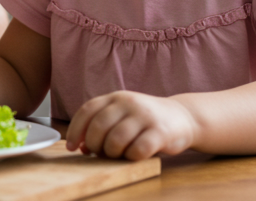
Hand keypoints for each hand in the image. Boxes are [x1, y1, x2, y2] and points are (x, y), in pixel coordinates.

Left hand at [65, 91, 197, 159]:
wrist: (183, 117)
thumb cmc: (145, 120)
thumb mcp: (122, 115)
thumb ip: (102, 125)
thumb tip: (81, 147)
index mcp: (115, 97)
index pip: (87, 110)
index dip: (75, 130)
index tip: (72, 147)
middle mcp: (129, 102)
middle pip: (99, 127)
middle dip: (94, 145)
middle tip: (100, 153)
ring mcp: (145, 116)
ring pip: (116, 140)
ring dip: (112, 153)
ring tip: (118, 154)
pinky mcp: (160, 132)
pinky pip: (138, 150)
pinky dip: (131, 157)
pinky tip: (134, 155)